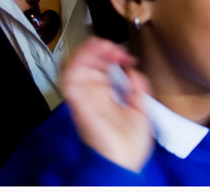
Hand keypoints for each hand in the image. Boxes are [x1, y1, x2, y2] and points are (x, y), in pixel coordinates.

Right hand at [61, 37, 153, 172]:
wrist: (124, 164)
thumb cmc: (130, 145)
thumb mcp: (142, 109)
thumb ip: (138, 87)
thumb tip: (132, 69)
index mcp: (106, 96)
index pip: (101, 66)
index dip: (112, 54)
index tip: (126, 55)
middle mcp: (93, 95)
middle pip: (87, 62)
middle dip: (99, 48)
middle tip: (114, 47)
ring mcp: (84, 98)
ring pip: (74, 65)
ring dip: (86, 51)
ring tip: (102, 46)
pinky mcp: (79, 103)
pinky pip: (68, 79)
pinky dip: (76, 63)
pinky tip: (91, 54)